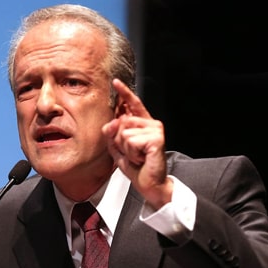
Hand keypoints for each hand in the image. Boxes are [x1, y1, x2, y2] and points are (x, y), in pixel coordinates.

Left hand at [102, 79, 172, 208]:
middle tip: (132, 154)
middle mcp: (151, 124)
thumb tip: (112, 122)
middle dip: (120, 141)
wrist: (150, 184)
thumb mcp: (118, 150)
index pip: (132, 105)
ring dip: (126, 149)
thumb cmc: (137, 168)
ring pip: (124, 133)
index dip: (124, 93)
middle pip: (121, 122)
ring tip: (138, 156)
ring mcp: (155, 130)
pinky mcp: (156, 138)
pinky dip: (132, 153)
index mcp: (142, 125)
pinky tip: (142, 158)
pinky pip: (131, 141)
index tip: (115, 82)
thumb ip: (112, 135)